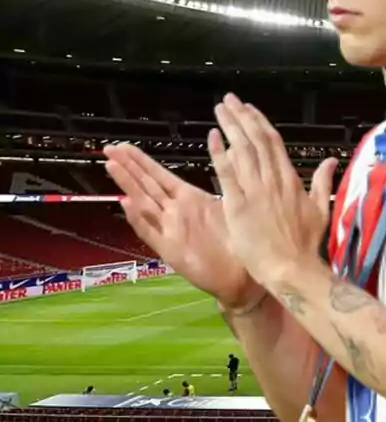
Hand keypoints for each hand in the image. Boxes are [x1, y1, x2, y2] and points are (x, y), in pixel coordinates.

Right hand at [103, 143, 261, 309]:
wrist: (241, 274)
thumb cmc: (236, 239)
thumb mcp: (226, 205)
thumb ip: (222, 180)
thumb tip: (232, 151)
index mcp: (188, 199)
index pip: (159, 175)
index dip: (141, 160)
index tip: (125, 146)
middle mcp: (175, 212)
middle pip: (147, 185)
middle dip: (127, 166)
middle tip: (108, 149)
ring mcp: (171, 230)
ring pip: (144, 204)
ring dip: (128, 185)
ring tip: (112, 167)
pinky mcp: (171, 250)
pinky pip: (150, 232)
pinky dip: (139, 218)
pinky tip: (127, 204)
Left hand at [209, 93, 338, 287]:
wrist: (291, 269)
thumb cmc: (304, 245)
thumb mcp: (320, 210)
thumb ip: (322, 182)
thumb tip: (332, 160)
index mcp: (291, 180)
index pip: (274, 143)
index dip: (260, 123)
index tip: (249, 109)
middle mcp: (273, 180)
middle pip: (256, 140)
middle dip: (242, 117)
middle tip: (229, 100)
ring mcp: (255, 191)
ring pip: (242, 150)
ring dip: (230, 126)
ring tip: (221, 109)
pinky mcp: (238, 205)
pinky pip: (227, 173)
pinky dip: (220, 153)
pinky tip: (213, 136)